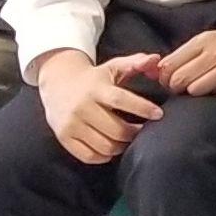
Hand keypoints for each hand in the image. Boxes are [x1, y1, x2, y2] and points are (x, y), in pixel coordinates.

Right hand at [40, 51, 163, 163]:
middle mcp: (82, 106)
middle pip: (116, 129)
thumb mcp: (113, 66)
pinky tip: (110, 147)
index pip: (121, 100)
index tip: (158, 114)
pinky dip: (104, 156)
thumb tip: (155, 59)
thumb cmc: (93, 78)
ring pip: (105, 146)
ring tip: (127, 138)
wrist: (57, 83)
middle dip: (134, 133)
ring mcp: (71, 123)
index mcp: (96, 88)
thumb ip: (135, 62)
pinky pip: (89, 156)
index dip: (142, 108)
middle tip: (142, 130)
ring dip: (121, 146)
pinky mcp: (64, 137)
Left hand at [163, 24, 215, 96]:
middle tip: (185, 90)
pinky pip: (211, 92)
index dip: (164, 78)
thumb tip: (158, 71)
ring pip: (191, 87)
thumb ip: (186, 56)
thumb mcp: (210, 42)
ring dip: (193, 92)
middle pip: (176, 78)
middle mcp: (211, 51)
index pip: (167, 63)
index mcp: (201, 41)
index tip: (171, 82)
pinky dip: (210, 94)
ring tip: (204, 88)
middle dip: (176, 88)